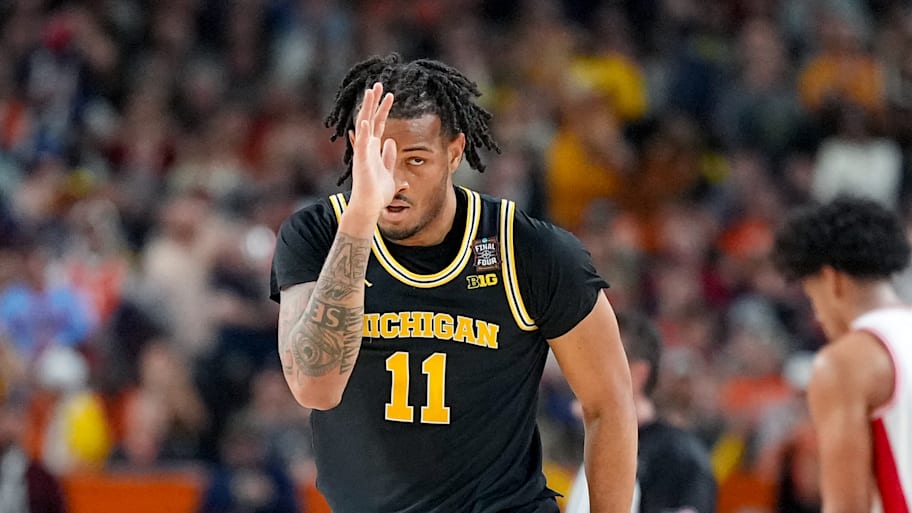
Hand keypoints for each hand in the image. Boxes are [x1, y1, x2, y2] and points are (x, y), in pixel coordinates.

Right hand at [347, 82, 396, 219]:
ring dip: (368, 109)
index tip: (389, 95)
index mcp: (373, 148)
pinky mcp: (361, 162)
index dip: (383, 109)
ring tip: (371, 91)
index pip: (379, 123)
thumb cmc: (377, 193)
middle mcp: (367, 147)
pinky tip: (365, 121)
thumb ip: (389, 158)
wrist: (370, 207)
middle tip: (378, 84)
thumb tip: (392, 143)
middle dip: (374, 102)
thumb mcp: (389, 172)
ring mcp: (363, 153)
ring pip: (364, 125)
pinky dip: (363, 133)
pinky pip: (362, 145)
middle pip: (370, 119)